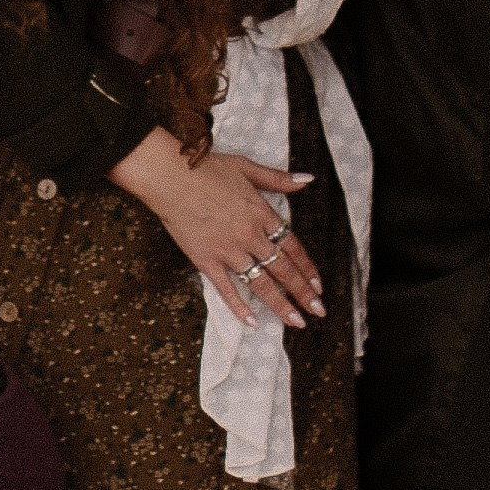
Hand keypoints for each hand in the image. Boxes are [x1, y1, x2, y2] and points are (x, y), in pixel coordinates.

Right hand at [109, 127, 323, 328]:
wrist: (170, 176)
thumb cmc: (206, 168)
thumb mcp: (247, 167)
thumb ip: (278, 179)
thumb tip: (307, 179)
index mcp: (262, 214)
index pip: (293, 247)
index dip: (307, 268)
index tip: (318, 284)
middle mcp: (250, 236)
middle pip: (283, 269)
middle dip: (303, 292)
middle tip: (318, 311)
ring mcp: (229, 251)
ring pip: (261, 284)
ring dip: (281, 305)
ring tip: (297, 321)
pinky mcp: (207, 261)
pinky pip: (227, 289)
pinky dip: (240, 307)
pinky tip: (252, 322)